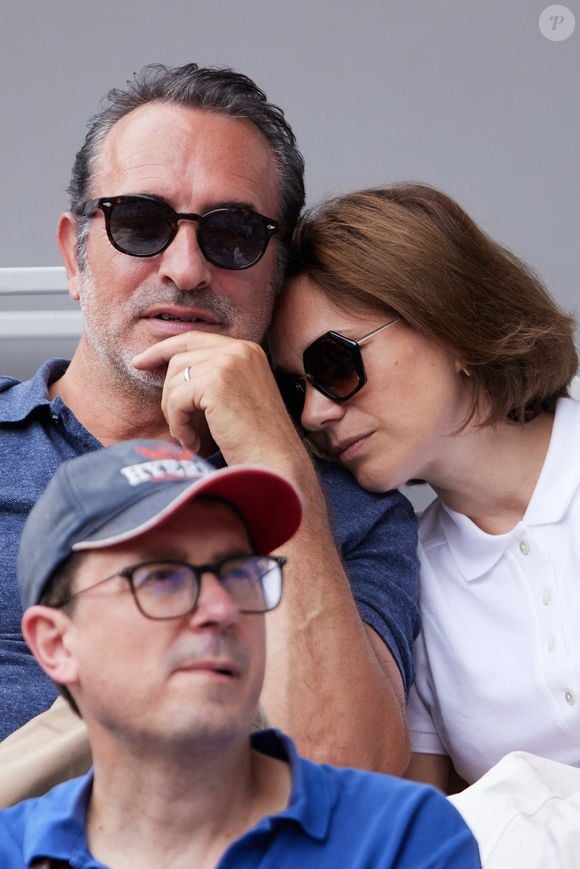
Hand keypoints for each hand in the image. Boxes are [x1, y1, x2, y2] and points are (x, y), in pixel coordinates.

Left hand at [132, 331, 302, 464]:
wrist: (275, 462)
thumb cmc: (257, 440)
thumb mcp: (238, 396)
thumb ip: (214, 377)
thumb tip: (170, 372)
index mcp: (246, 350)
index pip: (194, 339)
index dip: (163, 349)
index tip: (140, 363)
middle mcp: (239, 350)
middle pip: (179, 358)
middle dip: (167, 392)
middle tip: (174, 422)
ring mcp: (229, 363)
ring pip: (174, 380)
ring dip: (174, 413)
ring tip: (189, 436)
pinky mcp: (217, 382)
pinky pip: (177, 400)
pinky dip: (178, 425)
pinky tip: (193, 442)